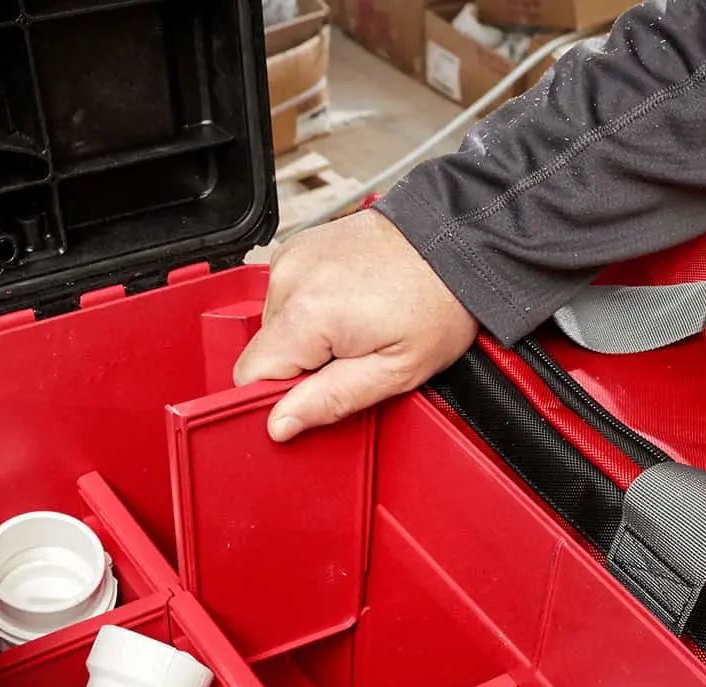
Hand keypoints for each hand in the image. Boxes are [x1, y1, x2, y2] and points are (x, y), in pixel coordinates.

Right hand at [233, 210, 477, 440]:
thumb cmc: (438, 302)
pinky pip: (286, 298)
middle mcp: (290, 277)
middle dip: (301, 367)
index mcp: (307, 312)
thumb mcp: (395, 372)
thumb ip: (331, 401)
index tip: (317, 394)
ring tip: (355, 328)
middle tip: (352, 358)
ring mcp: (292, 257)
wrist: (454, 245)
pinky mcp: (298, 248)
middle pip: (265, 350)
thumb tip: (280, 424)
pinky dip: (310, 311)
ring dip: (307, 338)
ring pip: (274, 326)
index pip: (251, 374)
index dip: (280, 396)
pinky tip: (347, 306)